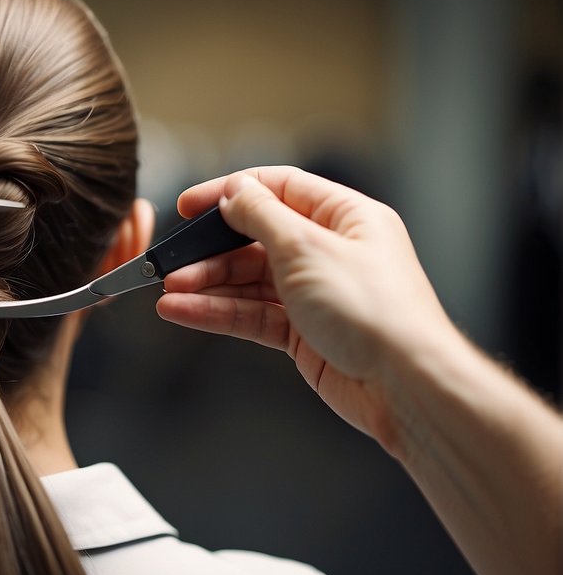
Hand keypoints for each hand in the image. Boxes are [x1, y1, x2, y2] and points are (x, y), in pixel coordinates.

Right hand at [156, 166, 458, 453]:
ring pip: (249, 280)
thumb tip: (236, 191)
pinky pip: (251, 314)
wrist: (403, 385)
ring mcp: (315, 293)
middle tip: (173, 259)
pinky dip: (217, 312)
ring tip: (171, 292)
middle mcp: (330, 251)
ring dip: (208, 284)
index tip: (189, 205)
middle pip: (256, 238)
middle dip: (212, 250)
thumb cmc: (374, 312)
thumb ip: (262, 216)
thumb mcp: (307, 247)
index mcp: (345, 217)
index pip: (278, 189)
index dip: (231, 193)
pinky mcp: (303, 332)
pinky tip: (185, 311)